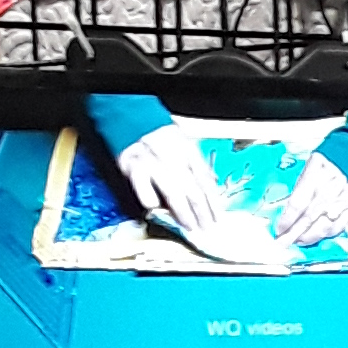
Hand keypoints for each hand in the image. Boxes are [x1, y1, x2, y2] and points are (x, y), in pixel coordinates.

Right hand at [114, 123, 227, 246]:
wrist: (130, 120)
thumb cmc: (160, 139)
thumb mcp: (182, 146)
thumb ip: (197, 166)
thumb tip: (214, 186)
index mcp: (188, 148)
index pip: (204, 178)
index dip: (212, 199)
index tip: (218, 217)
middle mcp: (173, 153)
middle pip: (192, 186)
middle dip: (201, 210)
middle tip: (206, 228)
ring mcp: (153, 159)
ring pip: (172, 189)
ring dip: (182, 211)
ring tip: (189, 226)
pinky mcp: (132, 165)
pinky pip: (143, 185)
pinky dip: (149, 197)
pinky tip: (156, 209)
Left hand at [277, 148, 347, 251]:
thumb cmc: (330, 161)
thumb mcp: (310, 166)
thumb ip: (300, 187)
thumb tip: (287, 210)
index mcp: (316, 175)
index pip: (298, 204)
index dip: (287, 220)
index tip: (279, 229)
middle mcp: (330, 189)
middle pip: (308, 218)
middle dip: (293, 233)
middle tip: (283, 242)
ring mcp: (343, 201)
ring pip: (323, 226)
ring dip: (308, 237)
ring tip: (298, 241)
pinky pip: (338, 227)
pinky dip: (325, 235)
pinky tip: (316, 237)